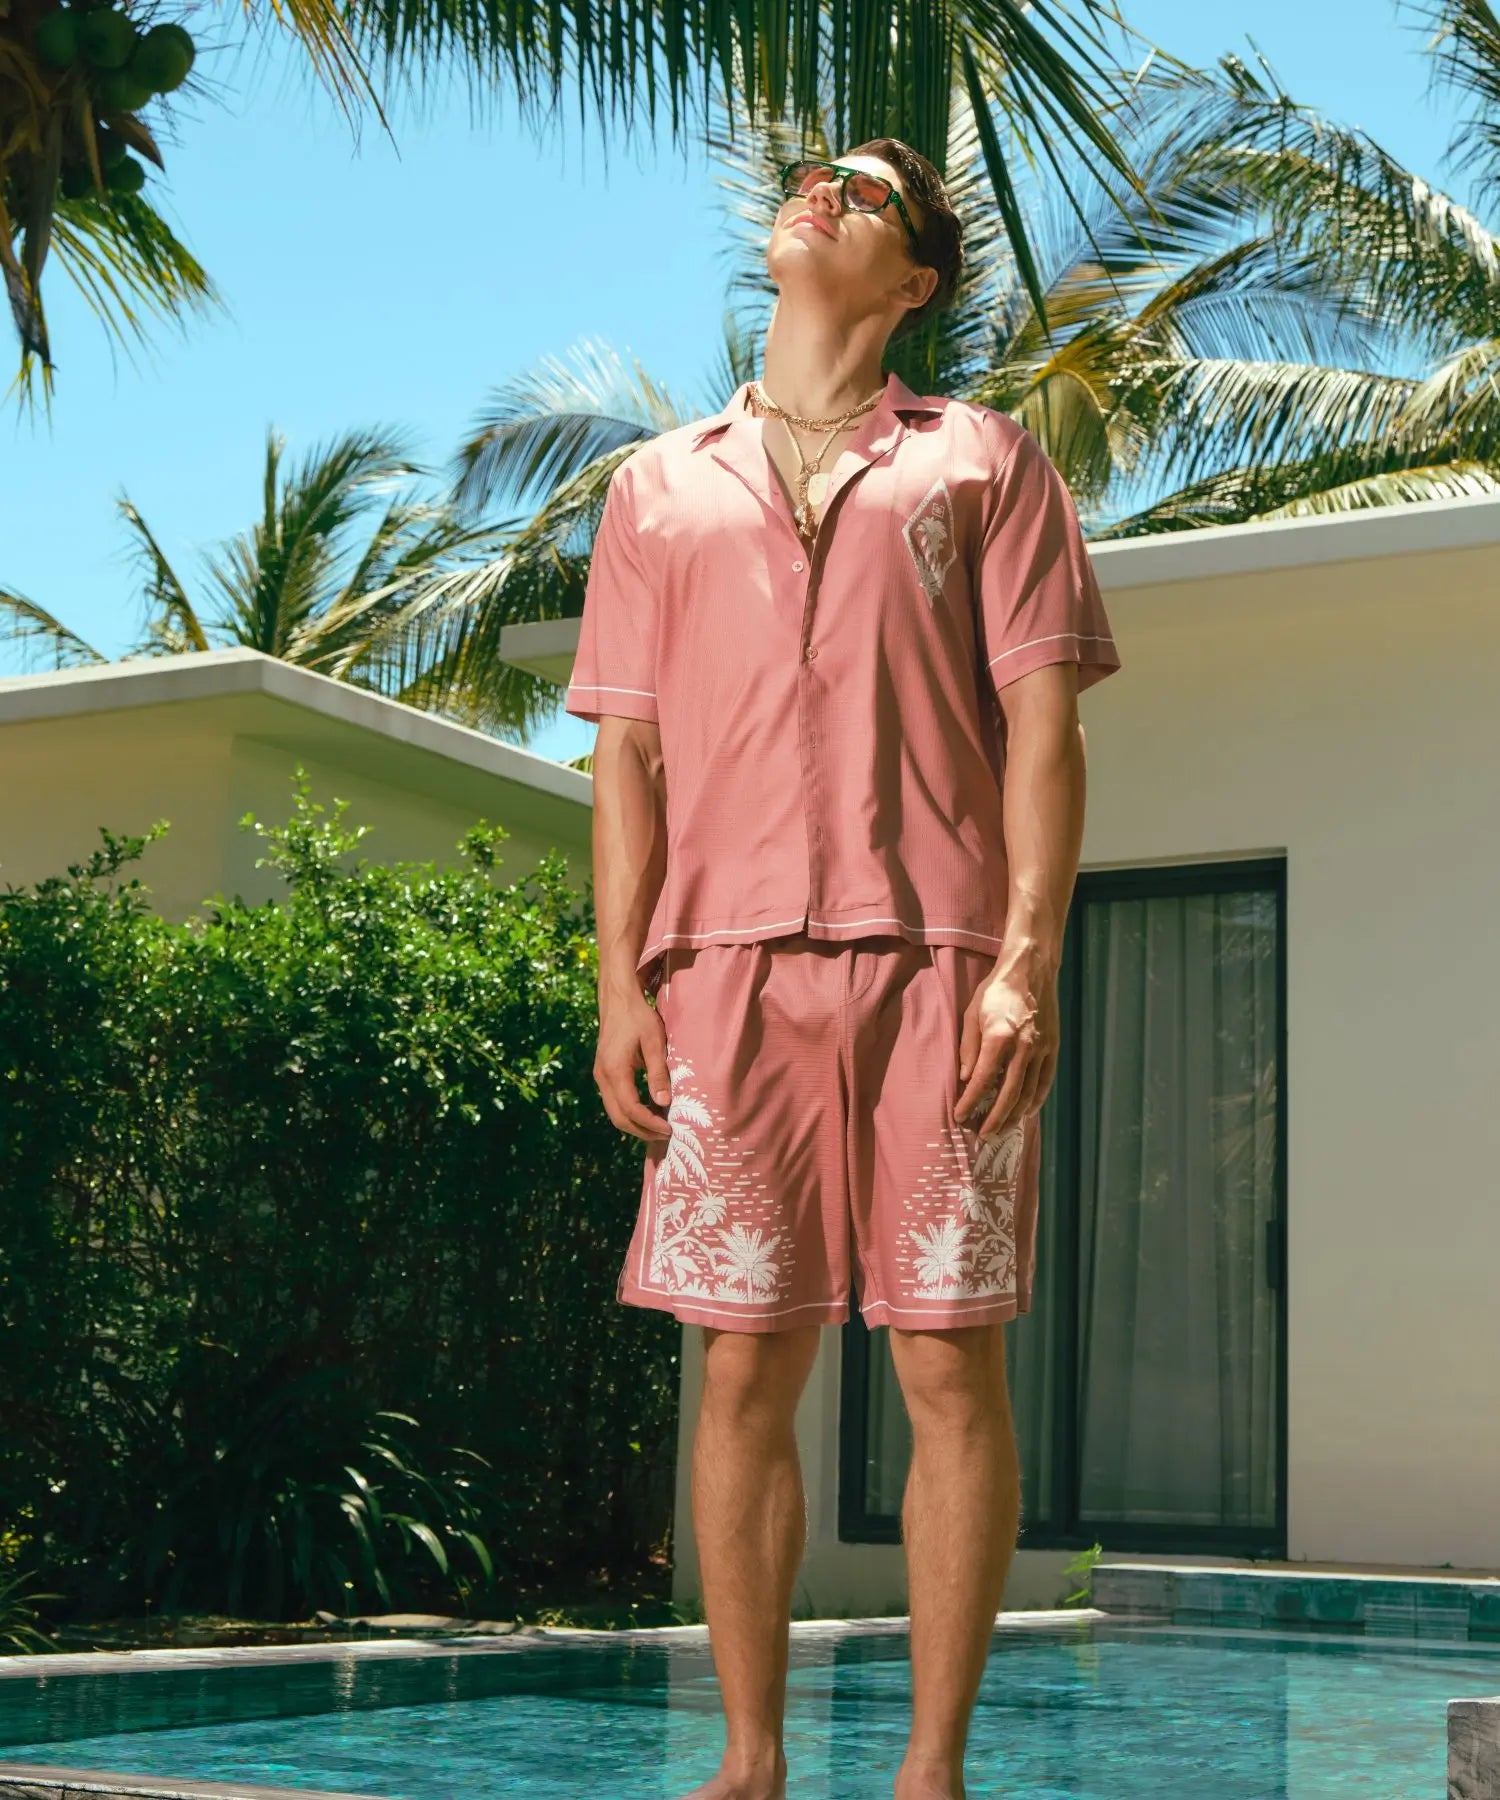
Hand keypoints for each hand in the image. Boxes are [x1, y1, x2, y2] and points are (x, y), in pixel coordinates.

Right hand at [594, 987, 673, 1141]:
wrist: (617, 997)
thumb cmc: (638, 1016)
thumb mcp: (654, 1042)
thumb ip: (658, 1073)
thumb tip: (664, 1103)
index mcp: (615, 1071)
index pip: (631, 1109)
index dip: (650, 1124)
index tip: (670, 1129)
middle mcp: (602, 1077)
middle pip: (619, 1117)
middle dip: (642, 1130)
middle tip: (666, 1134)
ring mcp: (600, 1075)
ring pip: (614, 1111)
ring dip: (635, 1123)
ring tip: (660, 1125)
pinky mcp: (603, 1072)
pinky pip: (614, 1100)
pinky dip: (630, 1111)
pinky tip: (648, 1109)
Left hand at [954, 966, 1059, 1137]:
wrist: (1031, 969)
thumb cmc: (996, 990)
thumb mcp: (972, 1013)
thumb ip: (968, 1047)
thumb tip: (966, 1079)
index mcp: (999, 1036)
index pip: (983, 1080)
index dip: (970, 1102)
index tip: (960, 1116)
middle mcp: (1024, 1047)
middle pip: (1009, 1093)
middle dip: (994, 1118)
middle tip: (983, 1135)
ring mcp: (1042, 1048)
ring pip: (1029, 1092)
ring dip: (1015, 1115)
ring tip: (1002, 1130)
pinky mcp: (1053, 1047)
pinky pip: (1045, 1081)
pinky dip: (1036, 1100)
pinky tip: (1026, 1113)